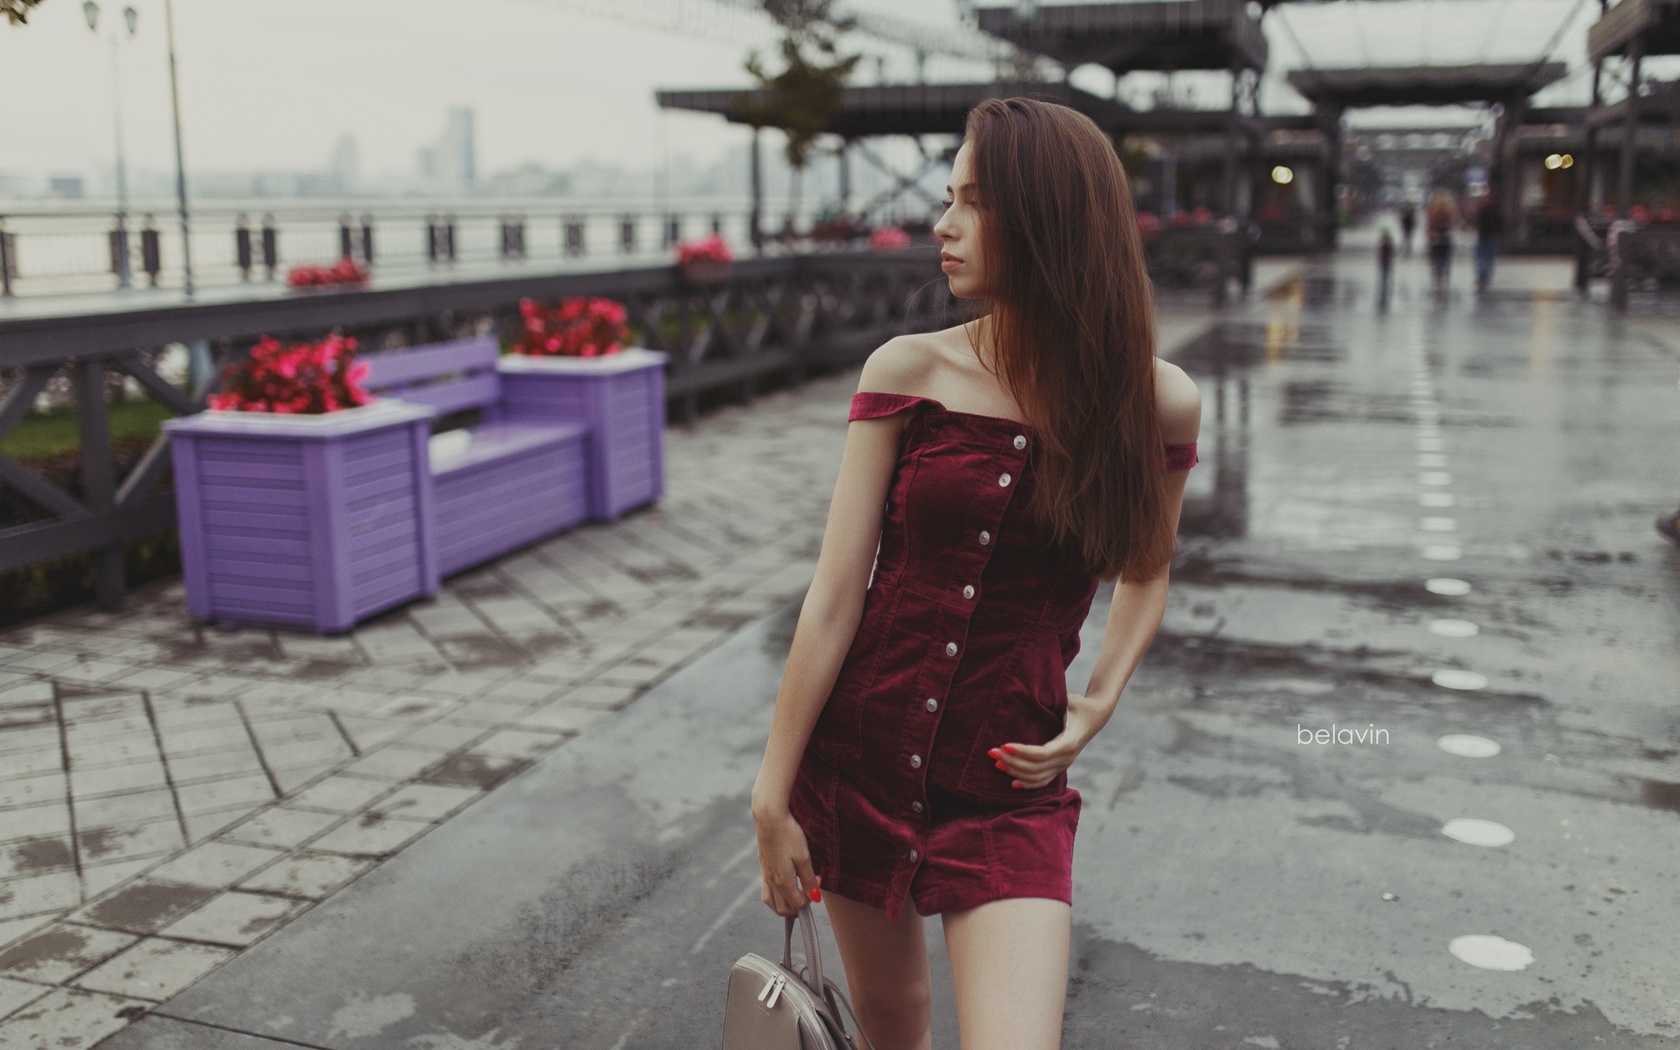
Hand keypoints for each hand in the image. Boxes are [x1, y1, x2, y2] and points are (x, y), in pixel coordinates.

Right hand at [754, 806, 820, 916]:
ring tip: (794, 900)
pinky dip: (775, 895)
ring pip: (770, 901)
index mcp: (782, 881)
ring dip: (782, 906)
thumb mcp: (804, 857)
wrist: (769, 818)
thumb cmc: (788, 835)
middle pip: (781, 908)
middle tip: (807, 899)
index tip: (817, 886)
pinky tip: (782, 886)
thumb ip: (808, 879)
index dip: (809, 900)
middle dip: (795, 909)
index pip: (796, 904)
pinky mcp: (762, 866)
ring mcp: (765, 874)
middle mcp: (771, 881)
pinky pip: (766, 890)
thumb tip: (814, 898)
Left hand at [988, 692, 1104, 789]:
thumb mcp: (1068, 700)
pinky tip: (1012, 782)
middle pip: (1036, 767)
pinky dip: (1027, 783)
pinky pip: (1042, 781)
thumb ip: (1051, 700)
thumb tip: (1026, 693)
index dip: (1022, 752)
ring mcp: (1064, 764)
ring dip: (1015, 771)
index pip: (1042, 754)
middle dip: (1012, 761)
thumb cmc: (1078, 704)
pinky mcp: (1060, 767)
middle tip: (992, 752)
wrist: (1096, 716)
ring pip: (1037, 777)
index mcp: (1069, 742)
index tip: (1003, 745)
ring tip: (997, 762)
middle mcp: (1067, 757)